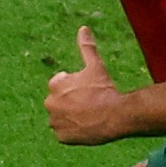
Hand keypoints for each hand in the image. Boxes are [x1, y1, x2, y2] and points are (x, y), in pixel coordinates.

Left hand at [46, 26, 122, 143]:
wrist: (115, 116)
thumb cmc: (105, 89)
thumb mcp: (95, 66)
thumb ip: (86, 47)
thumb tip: (83, 28)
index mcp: (54, 86)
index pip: (60, 85)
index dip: (76, 86)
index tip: (88, 90)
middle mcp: (50, 104)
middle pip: (59, 102)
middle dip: (71, 102)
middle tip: (89, 103)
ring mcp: (55, 122)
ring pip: (61, 118)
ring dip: (70, 116)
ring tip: (89, 115)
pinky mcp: (62, 138)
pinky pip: (65, 133)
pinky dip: (73, 131)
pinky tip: (86, 126)